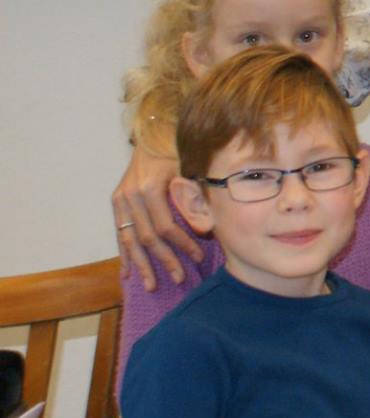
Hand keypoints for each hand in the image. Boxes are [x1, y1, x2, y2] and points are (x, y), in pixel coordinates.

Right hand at [112, 138, 200, 290]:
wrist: (156, 132)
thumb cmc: (180, 150)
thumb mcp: (193, 169)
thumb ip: (196, 199)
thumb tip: (205, 231)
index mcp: (149, 188)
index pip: (165, 227)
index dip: (182, 244)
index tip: (199, 257)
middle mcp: (130, 195)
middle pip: (146, 238)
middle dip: (164, 260)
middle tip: (179, 279)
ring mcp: (120, 199)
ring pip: (129, 240)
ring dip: (142, 264)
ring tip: (151, 285)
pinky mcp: (116, 201)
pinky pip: (119, 232)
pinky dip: (124, 253)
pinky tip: (127, 273)